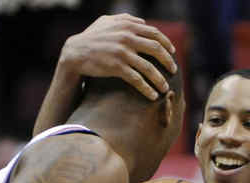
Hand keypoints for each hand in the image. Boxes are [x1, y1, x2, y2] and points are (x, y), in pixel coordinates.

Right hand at [59, 13, 176, 99]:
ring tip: (165, 88)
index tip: (173, 53)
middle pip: (156, 49)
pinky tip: (153, 96)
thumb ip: (125, 19)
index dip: (167, 43)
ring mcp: (122, 52)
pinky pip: (137, 80)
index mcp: (127, 25)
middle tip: (174, 71)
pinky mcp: (116, 67)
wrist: (75, 53)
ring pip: (149, 68)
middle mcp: (126, 37)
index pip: (155, 33)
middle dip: (168, 61)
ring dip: (160, 79)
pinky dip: (147, 89)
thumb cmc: (92, 37)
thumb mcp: (107, 22)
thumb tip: (143, 22)